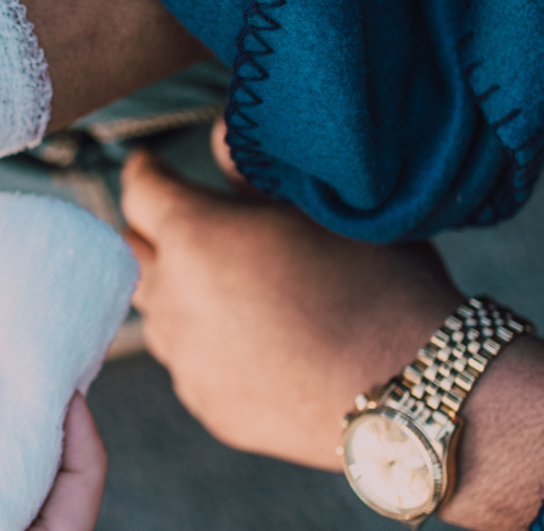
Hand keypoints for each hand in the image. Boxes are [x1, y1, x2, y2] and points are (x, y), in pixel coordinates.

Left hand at [119, 124, 543, 528]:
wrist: (409, 393)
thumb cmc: (379, 287)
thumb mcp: (326, 206)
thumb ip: (256, 172)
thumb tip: (220, 139)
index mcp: (195, 236)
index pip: (139, 191)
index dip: (146, 173)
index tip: (150, 165)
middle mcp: (174, 298)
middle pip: (134, 253)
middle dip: (152, 233)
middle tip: (180, 221)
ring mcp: (186, 359)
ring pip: (157, 312)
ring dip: (176, 291)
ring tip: (220, 283)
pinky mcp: (207, 404)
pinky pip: (189, 363)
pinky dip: (205, 344)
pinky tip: (248, 340)